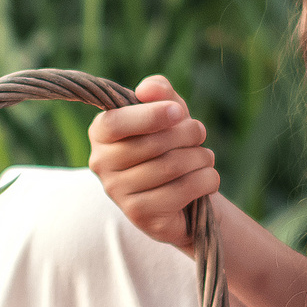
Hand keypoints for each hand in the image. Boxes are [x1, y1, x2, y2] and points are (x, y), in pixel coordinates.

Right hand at [87, 75, 221, 249]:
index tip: (178, 112)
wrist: (182, 194)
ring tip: (204, 157)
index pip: (117, 122)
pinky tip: (206, 179)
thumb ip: (158, 91)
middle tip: (199, 133)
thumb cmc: (171, 143)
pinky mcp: (141, 216)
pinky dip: (206, 180)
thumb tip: (148, 89)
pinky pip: (183, 191)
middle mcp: (101, 165)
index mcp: (100, 133)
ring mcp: (119, 194)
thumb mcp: (167, 110)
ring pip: (171, 167)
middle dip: (188, 134)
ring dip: (201, 157)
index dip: (151, 115)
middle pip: (152, 144)